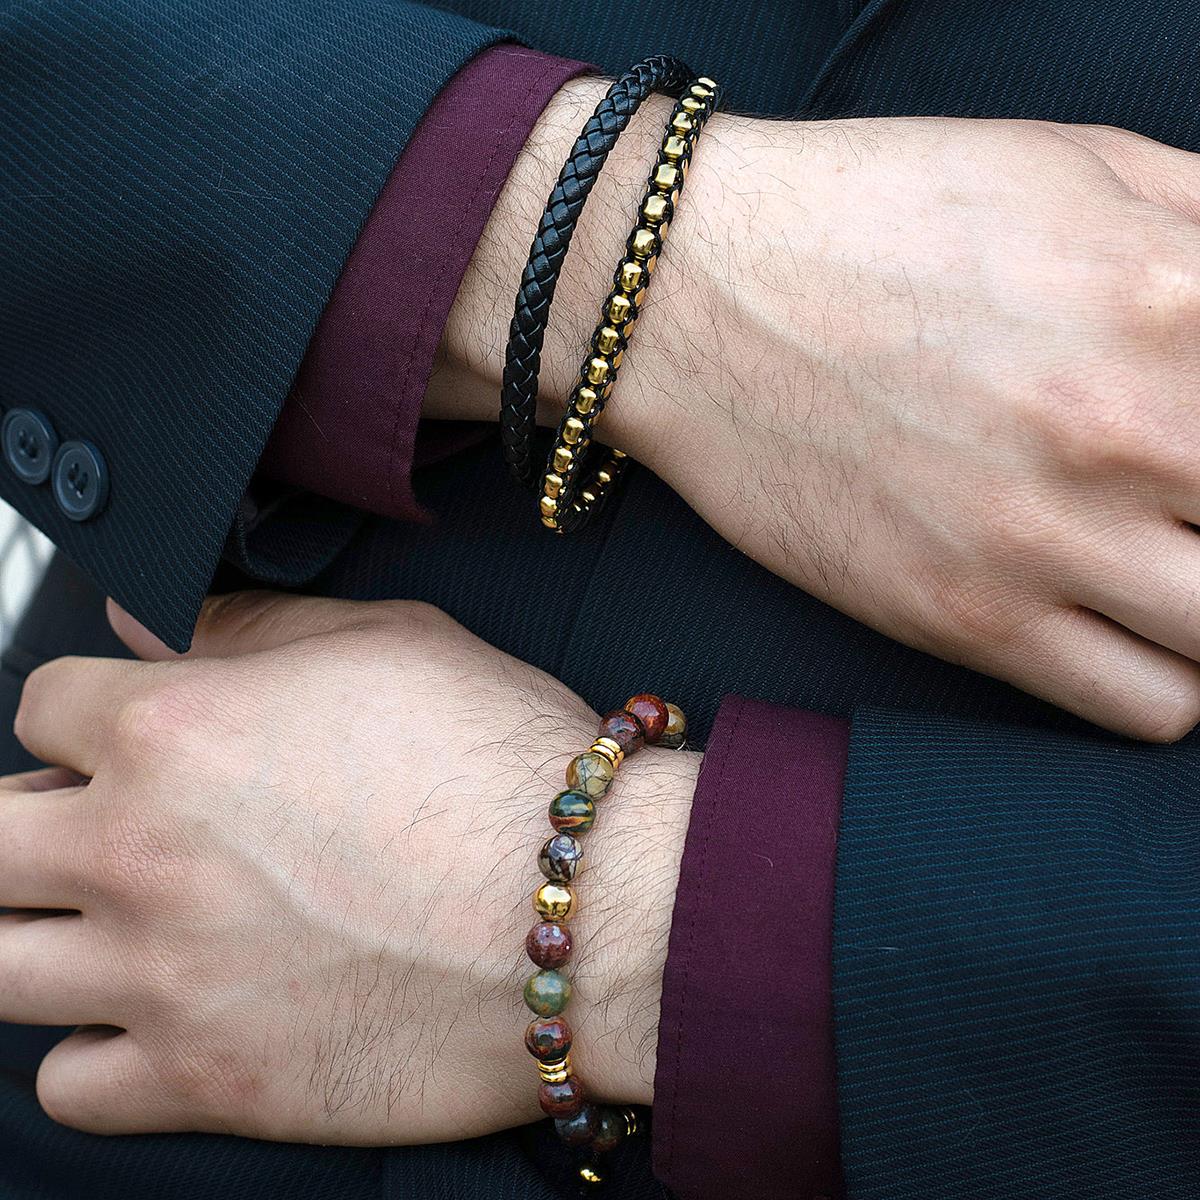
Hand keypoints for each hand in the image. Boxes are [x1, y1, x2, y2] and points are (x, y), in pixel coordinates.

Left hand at [1, 592, 696, 1141]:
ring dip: (43, 936)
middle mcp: (144, 852)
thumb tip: (138, 626)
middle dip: (32, 823)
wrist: (595, 908)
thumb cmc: (505, 766)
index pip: (43, 704)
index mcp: (179, 729)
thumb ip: (244, 627)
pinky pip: (68, 1085)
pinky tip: (158, 1015)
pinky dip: (94, 1051)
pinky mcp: (210, 1080)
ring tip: (119, 923)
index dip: (85, 715)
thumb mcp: (389, 642)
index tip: (122, 737)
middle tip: (104, 829)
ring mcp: (166, 977)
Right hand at [433, 87, 1199, 739]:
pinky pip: (1149, 705)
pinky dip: (1167, 676)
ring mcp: (1043, 540)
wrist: (690, 302)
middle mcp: (1127, 430)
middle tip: (1189, 500)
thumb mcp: (1074, 165)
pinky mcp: (965, 618)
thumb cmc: (870, 219)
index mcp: (1174, 296)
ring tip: (1176, 566)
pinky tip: (1123, 617)